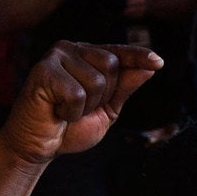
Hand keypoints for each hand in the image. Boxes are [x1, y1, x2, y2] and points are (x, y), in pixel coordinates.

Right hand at [0, 42, 163, 166]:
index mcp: (87, 56)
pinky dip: (71, 112)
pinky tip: (57, 112)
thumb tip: (150, 67)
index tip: (158, 62)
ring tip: (66, 110)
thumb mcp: (107, 109)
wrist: (38, 146)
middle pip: (111, 65)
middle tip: (79, 108)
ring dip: (85, 107)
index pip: (119, 52)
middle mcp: (71, 49)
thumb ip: (125, 87)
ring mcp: (56, 56)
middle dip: (103, 97)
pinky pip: (76, 93)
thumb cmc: (70, 128)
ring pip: (96, 81)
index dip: (139, 57)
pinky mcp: (43, 70)